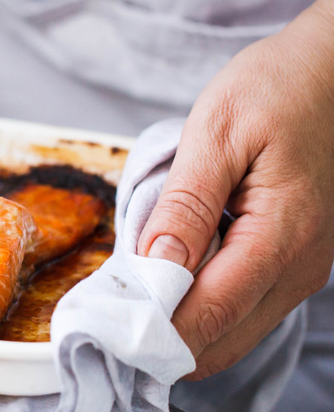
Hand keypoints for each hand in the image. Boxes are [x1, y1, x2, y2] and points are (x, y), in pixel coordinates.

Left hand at [138, 0, 333, 378]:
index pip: (211, 314)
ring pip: (229, 334)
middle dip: (159, 340)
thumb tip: (156, 266)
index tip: (101, 336)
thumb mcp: (218, 133)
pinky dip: (196, 310)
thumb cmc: (276, 89)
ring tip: (123, 304)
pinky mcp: (289, 266)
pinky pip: (238, 310)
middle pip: (221, 341)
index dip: (153, 334)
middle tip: (102, 323)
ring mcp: (299, 271)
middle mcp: (300, 267)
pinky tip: (159, 287)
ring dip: (176, 328)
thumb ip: (186, 205)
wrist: (331, 71)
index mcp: (283, 234)